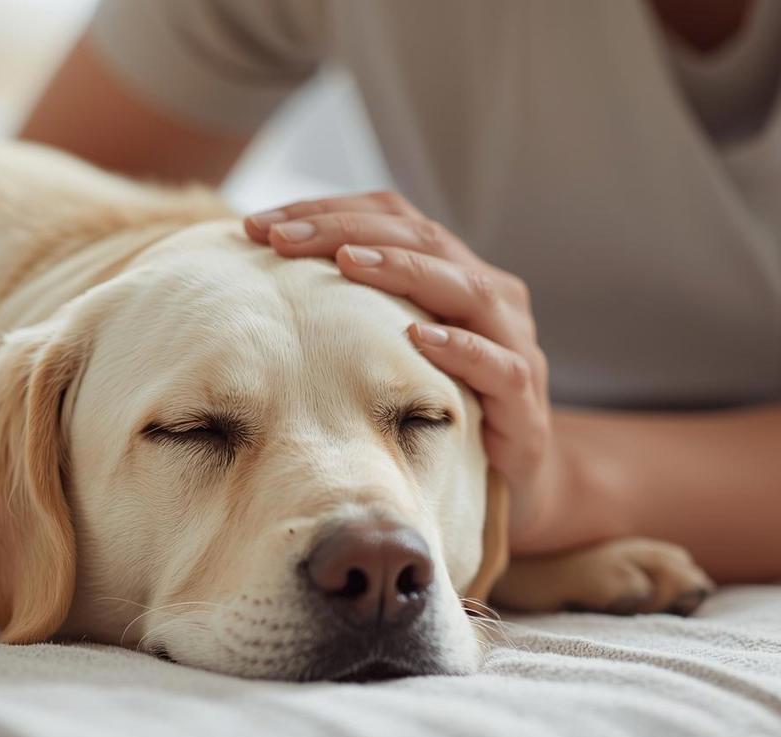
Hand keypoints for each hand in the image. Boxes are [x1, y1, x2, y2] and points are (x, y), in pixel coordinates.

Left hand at [244, 191, 561, 548]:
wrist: (515, 482)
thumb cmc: (440, 405)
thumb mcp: (391, 349)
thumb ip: (350, 310)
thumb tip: (255, 282)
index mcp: (454, 271)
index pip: (392, 217)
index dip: (328, 211)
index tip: (259, 223)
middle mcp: (490, 295)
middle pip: (422, 238)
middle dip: (347, 230)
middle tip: (282, 236)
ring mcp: (514, 343)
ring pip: (465, 287)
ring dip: (403, 269)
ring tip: (346, 261)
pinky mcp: (525, 402)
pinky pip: (497, 365)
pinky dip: (462, 347)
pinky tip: (419, 337)